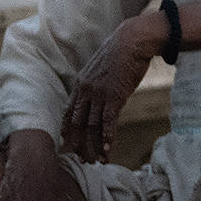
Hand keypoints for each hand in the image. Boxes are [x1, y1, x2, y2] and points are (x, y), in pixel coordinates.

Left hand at [61, 13, 160, 164]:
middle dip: (79, 144)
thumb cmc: (121, 53)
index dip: (68, 131)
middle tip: (84, 159)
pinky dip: (108, 138)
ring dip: (95, 146)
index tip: (69, 145)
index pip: (68, 113)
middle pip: (77, 124)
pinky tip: (109, 150)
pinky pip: (108, 122)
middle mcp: (86, 91)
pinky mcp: (114, 97)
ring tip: (99, 160)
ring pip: (92, 127)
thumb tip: (99, 94)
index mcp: (81, 85)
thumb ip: (96, 84)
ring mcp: (99, 94)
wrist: (132, 41)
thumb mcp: (101, 69)